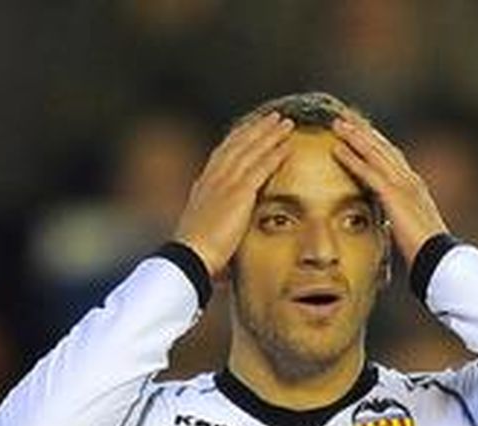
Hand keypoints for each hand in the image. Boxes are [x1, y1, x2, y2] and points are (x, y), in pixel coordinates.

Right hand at [172, 112, 296, 278]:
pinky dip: (275, 154)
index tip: (250, 129)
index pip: (223, 154)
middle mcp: (214, 179)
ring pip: (251, 151)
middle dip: (257, 129)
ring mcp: (226, 184)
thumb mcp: (200, 228)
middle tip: (273, 117)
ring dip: (270, 135)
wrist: (190, 256)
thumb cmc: (195, 251)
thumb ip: (210, 218)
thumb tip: (215, 221)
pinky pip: (261, 168)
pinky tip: (287, 145)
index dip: (238, 139)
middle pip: (238, 145)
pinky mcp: (239, 193)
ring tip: (286, 124)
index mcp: (204, 186)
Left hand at [330, 113, 448, 269]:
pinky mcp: (394, 195)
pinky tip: (337, 149)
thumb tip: (389, 219)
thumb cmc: (424, 248)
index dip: (375, 141)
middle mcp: (409, 179)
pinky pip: (368, 172)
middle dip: (364, 129)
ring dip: (355, 136)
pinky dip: (352, 159)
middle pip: (382, 146)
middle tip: (345, 115)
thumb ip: (398, 217)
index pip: (391, 156)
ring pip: (375, 153)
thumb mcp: (408, 227)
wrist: (437, 256)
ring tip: (337, 123)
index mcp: (414, 185)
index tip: (360, 129)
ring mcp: (403, 185)